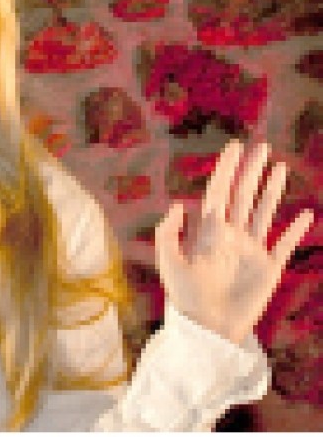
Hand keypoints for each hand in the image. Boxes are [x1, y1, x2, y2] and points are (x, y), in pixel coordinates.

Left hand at [155, 139, 315, 344]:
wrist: (208, 328)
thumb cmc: (185, 297)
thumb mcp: (169, 263)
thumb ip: (168, 234)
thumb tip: (178, 204)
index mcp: (208, 232)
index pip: (218, 193)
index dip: (226, 170)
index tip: (233, 147)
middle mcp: (231, 236)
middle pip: (243, 196)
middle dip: (251, 171)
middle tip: (261, 146)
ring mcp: (251, 251)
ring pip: (264, 213)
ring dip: (271, 191)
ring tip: (279, 167)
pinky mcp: (268, 269)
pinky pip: (285, 245)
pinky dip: (296, 230)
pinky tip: (306, 214)